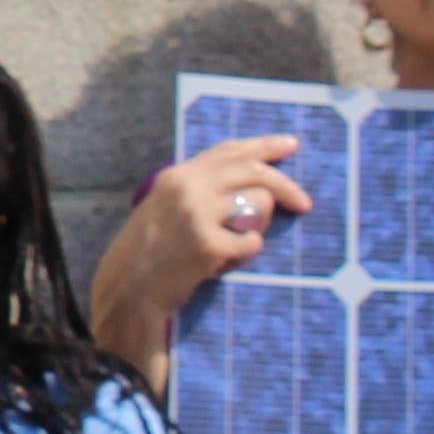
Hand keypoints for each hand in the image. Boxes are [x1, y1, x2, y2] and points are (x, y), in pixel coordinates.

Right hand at [89, 135, 314, 385]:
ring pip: (259, 205)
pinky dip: (244, 255)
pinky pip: (253, 243)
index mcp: (176, 176)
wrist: (129, 288)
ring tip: (232, 247)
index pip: (228, 151)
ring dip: (256, 228)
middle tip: (304, 203)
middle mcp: (187, 188)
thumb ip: (199, 189)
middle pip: (253, 171)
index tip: (291, 144)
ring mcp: (197, 215)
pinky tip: (220, 265)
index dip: (263, 146)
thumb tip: (252, 183)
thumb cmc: (150, 251)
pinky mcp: (209, 245)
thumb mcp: (166, 206)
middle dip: (286, 185)